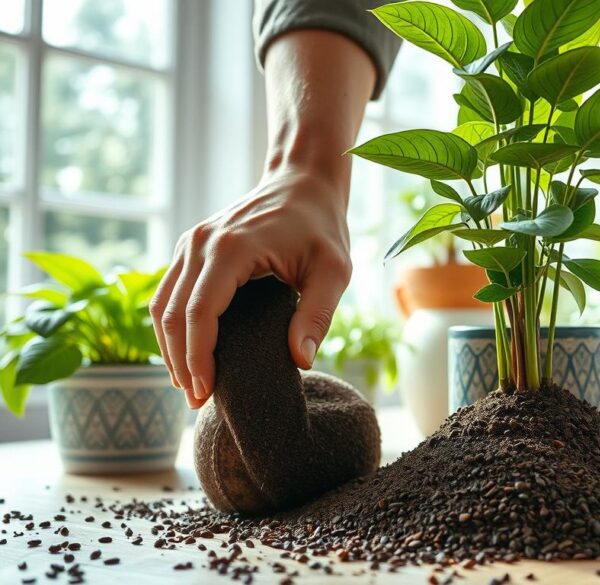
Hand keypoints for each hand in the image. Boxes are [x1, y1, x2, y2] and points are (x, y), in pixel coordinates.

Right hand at [150, 167, 351, 407]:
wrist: (303, 182)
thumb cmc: (322, 227)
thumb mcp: (334, 271)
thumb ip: (317, 315)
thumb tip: (300, 361)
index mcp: (232, 249)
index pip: (200, 313)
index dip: (198, 357)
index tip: (207, 392)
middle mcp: (200, 243)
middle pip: (172, 313)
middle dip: (180, 362)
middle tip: (198, 401)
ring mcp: (191, 243)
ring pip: (162, 304)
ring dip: (170, 348)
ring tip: (190, 386)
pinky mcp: (191, 248)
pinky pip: (169, 292)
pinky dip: (173, 327)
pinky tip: (188, 355)